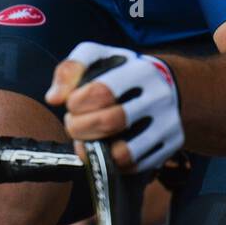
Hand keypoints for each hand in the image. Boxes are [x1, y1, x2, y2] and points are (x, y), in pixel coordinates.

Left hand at [45, 41, 182, 171]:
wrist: (167, 85)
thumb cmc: (122, 72)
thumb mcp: (97, 58)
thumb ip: (70, 70)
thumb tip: (53, 98)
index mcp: (139, 71)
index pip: (100, 92)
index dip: (76, 103)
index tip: (72, 104)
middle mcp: (158, 96)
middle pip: (109, 122)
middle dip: (79, 128)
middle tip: (73, 124)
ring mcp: (168, 122)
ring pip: (123, 152)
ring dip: (95, 151)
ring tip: (88, 140)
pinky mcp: (172, 144)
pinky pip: (135, 166)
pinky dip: (113, 162)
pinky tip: (106, 149)